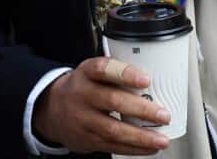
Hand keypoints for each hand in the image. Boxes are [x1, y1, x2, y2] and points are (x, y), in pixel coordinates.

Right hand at [33, 57, 171, 155]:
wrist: (52, 109)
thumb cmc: (83, 88)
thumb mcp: (92, 73)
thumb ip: (117, 74)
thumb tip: (156, 84)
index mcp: (86, 73)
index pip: (103, 69)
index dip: (125, 73)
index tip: (146, 79)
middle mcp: (81, 94)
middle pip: (112, 101)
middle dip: (141, 109)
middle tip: (163, 114)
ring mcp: (82, 119)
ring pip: (113, 129)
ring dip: (141, 136)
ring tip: (161, 139)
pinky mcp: (86, 139)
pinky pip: (113, 146)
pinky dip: (135, 148)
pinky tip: (150, 147)